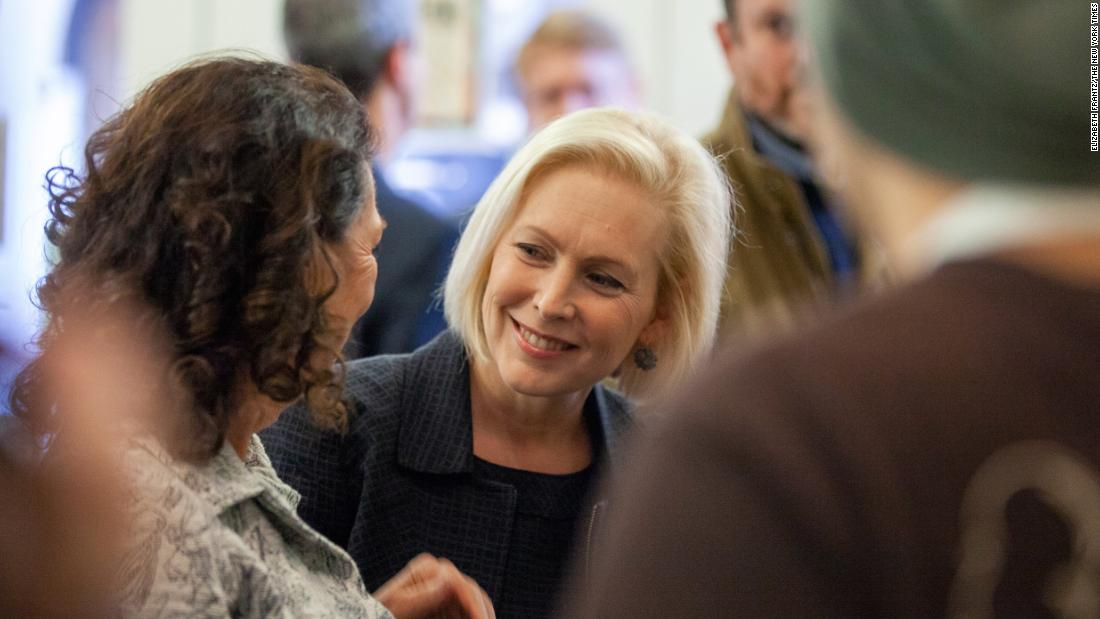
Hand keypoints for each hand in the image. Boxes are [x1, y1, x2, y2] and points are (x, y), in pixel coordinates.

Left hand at [373, 553, 495, 618]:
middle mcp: (440, 573)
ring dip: (481, 614)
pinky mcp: (446, 602)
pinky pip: (466, 610)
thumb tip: (450, 579)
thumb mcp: (399, 608)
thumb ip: (423, 596)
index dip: (474, 605)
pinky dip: (473, 616)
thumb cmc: (379, 614)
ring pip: (475, 601)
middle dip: (481, 612)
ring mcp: (445, 587)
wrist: (370, 617)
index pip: (459, 584)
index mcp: (428, 569)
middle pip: (472, 592)